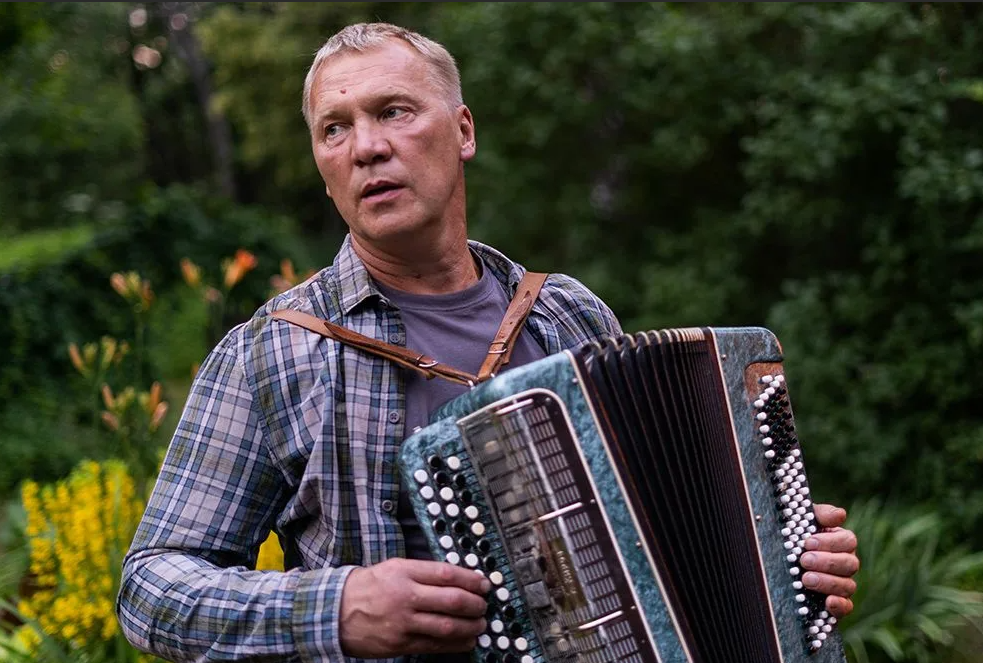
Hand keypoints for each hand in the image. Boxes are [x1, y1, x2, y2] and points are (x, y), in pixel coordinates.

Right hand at [339, 557, 490, 657]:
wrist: (335, 612)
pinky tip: (466, 640)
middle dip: (474, 604)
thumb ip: (423, 572)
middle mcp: (405, 596)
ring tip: (480, 624)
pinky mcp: (400, 643)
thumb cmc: (367, 587)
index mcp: (404, 572)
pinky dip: (455, 644)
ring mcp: (403, 622)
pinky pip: (434, 645)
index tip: (484, 584)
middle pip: (451, 600)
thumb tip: (457, 579)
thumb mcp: (394, 568)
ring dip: (469, 626)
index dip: (471, 580)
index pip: (446, 573)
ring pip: (446, 626)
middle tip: (483, 605)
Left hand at [799, 503, 858, 617]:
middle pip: (850, 564)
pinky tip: (828, 602)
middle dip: (826, 562)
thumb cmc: (792, 535)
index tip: (807, 542)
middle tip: (804, 560)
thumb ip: (819, 515)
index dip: (830, 542)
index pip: (848, 541)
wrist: (774, 558)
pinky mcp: (836, 604)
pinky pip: (846, 607)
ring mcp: (842, 584)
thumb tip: (840, 515)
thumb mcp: (801, 521)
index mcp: (840, 541)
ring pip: (848, 585)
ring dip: (828, 582)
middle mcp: (845, 563)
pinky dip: (840, 605)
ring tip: (805, 579)